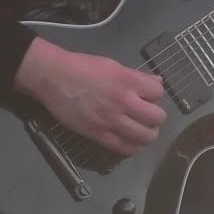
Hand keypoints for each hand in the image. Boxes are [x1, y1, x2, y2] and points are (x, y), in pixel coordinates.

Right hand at [14, 36, 166, 155]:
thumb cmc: (82, 67)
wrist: (54, 78)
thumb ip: (136, 77)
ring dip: (147, 134)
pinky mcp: (98, 135)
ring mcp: (111, 120)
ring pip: (145, 137)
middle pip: (157, 118)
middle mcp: (123, 101)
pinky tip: (130, 142)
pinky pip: (124, 149)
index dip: (155, 94)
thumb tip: (157, 83)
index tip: (148, 96)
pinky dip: (132, 147)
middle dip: (156, 117)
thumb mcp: (112, 65)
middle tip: (149, 116)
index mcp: (127, 80)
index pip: (158, 92)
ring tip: (142, 130)